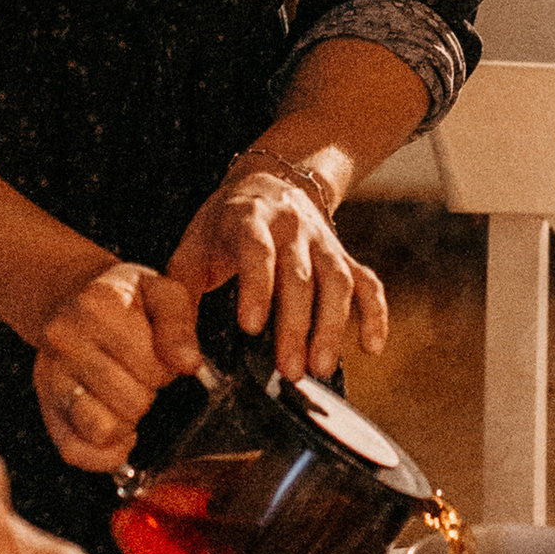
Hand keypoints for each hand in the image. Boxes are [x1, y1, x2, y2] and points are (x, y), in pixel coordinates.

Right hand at [31, 256, 200, 469]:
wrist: (78, 304)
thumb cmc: (126, 304)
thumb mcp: (163, 294)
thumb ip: (179, 323)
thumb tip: (187, 363)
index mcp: (96, 306)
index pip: (152, 364)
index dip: (166, 368)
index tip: (157, 353)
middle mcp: (63, 339)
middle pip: (132, 400)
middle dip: (147, 391)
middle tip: (138, 373)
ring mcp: (49, 376)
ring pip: (103, 429)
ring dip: (127, 421)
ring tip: (125, 395)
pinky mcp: (46, 408)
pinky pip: (75, 452)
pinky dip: (105, 454)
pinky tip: (120, 433)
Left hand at [168, 168, 387, 386]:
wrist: (269, 184)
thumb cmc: (222, 229)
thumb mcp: (190, 253)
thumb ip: (179, 303)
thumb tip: (182, 358)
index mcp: (248, 219)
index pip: (257, 250)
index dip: (257, 287)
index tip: (250, 327)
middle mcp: (292, 226)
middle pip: (301, 275)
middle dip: (296, 325)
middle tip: (289, 369)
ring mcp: (323, 241)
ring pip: (338, 281)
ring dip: (333, 326)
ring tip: (321, 367)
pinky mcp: (344, 256)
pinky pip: (368, 283)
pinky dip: (375, 314)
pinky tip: (371, 347)